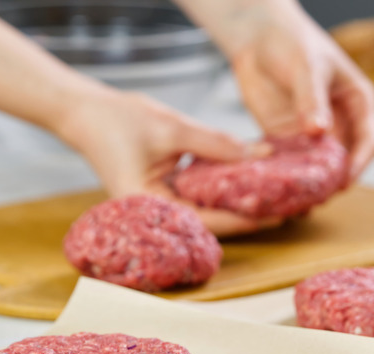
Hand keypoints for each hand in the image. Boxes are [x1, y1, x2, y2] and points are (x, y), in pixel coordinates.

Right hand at [56, 90, 281, 236]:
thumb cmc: (117, 120)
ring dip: (237, 201)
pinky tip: (248, 179)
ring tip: (275, 195)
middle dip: (247, 214)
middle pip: (210, 221)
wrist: (84, 113)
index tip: (278, 212)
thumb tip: (260, 153)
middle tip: (288, 207)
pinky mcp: (163, 189)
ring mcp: (159, 202)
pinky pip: (198, 194)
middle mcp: (154, 212)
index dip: (245, 218)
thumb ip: (216, 143)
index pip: (206, 220)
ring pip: (206, 209)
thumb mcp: (172, 127)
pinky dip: (221, 187)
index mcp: (148, 206)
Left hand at [229, 4, 373, 181]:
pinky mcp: (284, 138)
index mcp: (358, 103)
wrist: (258, 38)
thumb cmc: (293, 43)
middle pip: (344, 161)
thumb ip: (312, 100)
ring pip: (317, 167)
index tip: (346, 179)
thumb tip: (320, 131)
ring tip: (297, 201)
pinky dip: (285, 177)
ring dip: (309, 184)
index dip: (360, 162)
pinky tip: (275, 190)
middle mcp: (339, 122)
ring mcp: (311, 133)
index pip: (369, 140)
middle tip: (319, 197)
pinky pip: (289, 163)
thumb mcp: (307, 68)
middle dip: (333, 181)